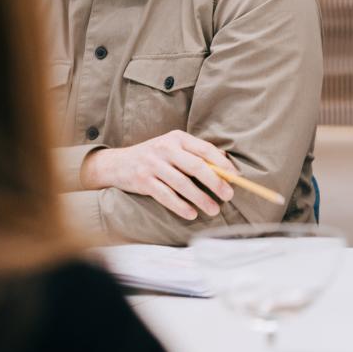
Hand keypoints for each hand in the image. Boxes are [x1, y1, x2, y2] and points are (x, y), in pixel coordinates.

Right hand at [82, 131, 237, 220]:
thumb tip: (225, 161)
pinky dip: (180, 206)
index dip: (222, 164)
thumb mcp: (173, 147)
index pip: (205, 149)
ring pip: (182, 184)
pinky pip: (166, 196)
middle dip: (215, 182)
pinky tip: (191, 214)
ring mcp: (153, 165)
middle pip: (196, 166)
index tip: (235, 177)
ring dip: (200, 199)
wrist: (117, 164)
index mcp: (177, 138)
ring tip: (213, 210)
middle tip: (228, 195)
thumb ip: (196, 152)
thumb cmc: (154, 156)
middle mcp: (165, 148)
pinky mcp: (143, 181)